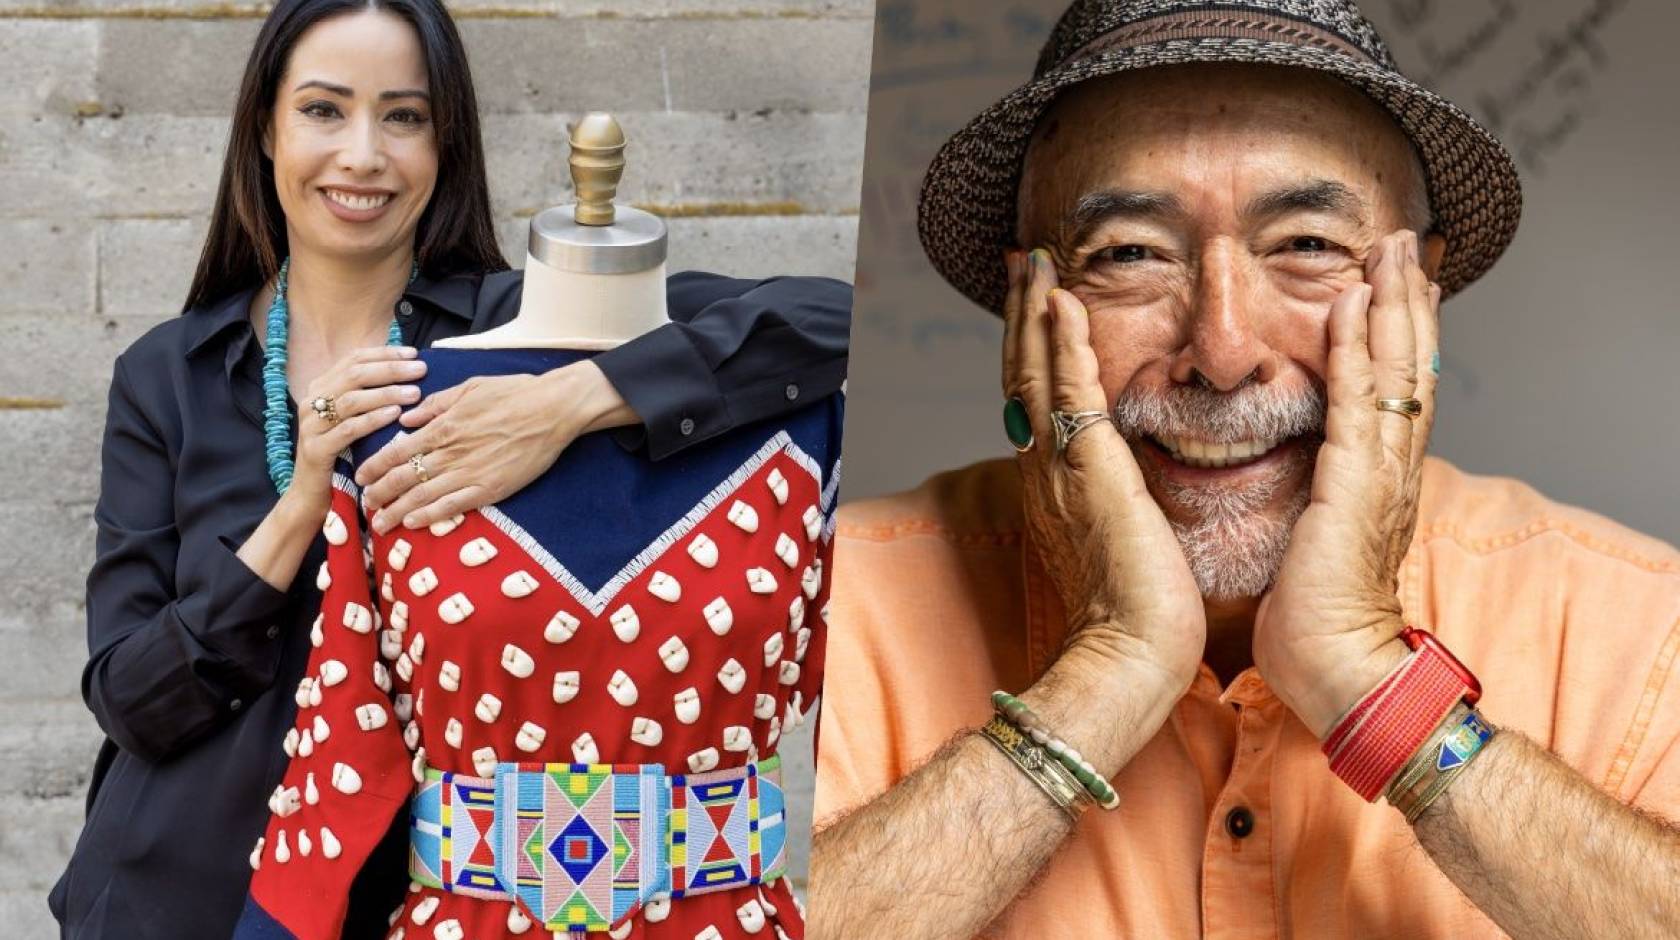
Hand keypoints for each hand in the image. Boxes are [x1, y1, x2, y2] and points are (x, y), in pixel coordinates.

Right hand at [282, 346, 424, 522]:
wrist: (311, 493)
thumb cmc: (341, 453)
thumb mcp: (353, 418)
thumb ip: (369, 395)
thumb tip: (405, 371)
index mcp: (320, 387)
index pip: (354, 360)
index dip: (384, 354)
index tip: (414, 354)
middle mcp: (312, 401)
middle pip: (354, 374)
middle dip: (391, 369)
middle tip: (420, 370)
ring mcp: (311, 424)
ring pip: (352, 399)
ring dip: (386, 393)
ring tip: (414, 393)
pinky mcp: (316, 448)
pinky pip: (348, 429)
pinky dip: (373, 419)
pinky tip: (395, 415)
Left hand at [355, 360, 628, 533]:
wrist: (553, 410)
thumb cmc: (514, 393)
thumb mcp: (469, 388)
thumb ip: (435, 404)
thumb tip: (406, 418)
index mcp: (443, 426)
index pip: (396, 451)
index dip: (374, 467)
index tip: (360, 477)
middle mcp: (450, 453)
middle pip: (402, 478)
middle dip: (379, 494)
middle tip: (364, 506)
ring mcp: (469, 473)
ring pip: (422, 497)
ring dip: (396, 511)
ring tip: (380, 523)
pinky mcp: (490, 488)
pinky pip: (453, 506)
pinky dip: (430, 516)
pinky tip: (413, 523)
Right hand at [1007, 248, 1206, 711]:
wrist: (1130, 656)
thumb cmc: (1141, 618)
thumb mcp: (1127, 545)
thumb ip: (1122, 505)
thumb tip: (1135, 488)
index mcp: (1055, 487)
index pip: (1037, 399)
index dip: (1035, 347)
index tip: (1039, 303)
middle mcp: (1044, 470)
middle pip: (1022, 374)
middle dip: (1023, 314)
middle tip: (1024, 261)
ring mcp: (1059, 469)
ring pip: (1035, 371)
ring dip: (1035, 311)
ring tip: (1035, 262)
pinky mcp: (1088, 469)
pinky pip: (1069, 391)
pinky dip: (1063, 342)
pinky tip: (1062, 302)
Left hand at [1254, 230, 1442, 737]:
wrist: (1336, 671)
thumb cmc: (1314, 619)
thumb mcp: (1314, 539)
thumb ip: (1314, 498)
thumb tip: (1299, 476)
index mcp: (1379, 480)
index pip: (1397, 389)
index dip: (1399, 333)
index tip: (1393, 282)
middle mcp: (1390, 468)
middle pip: (1412, 365)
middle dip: (1407, 299)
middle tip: (1404, 241)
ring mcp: (1378, 475)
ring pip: (1397, 370)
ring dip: (1392, 303)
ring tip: (1391, 249)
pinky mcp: (1354, 487)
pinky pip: (1359, 404)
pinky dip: (1358, 350)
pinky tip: (1351, 306)